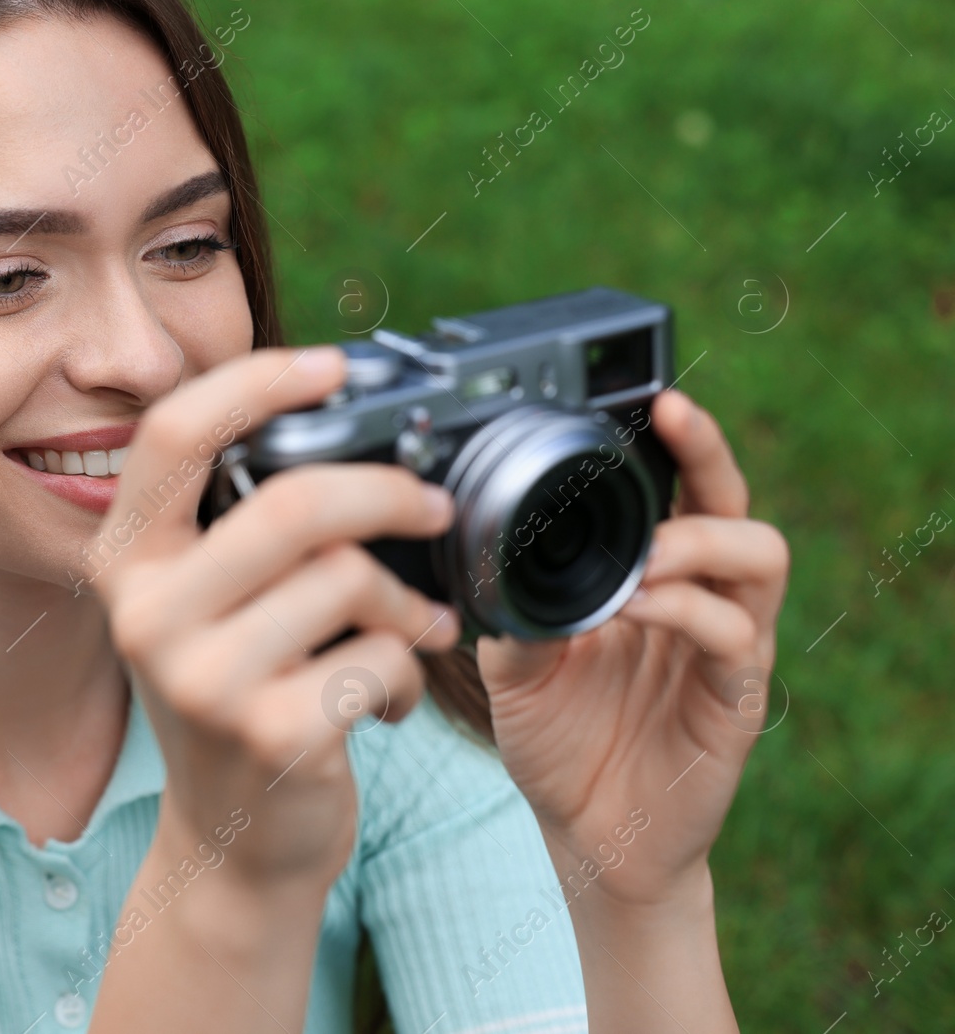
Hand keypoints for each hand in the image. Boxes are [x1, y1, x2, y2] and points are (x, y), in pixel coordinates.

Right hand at [84, 346, 459, 890]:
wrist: (232, 842)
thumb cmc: (235, 697)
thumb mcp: (205, 606)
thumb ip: (240, 525)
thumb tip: (346, 428)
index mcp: (125, 559)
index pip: (175, 433)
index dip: (258, 381)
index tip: (334, 368)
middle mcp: (144, 612)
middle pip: (294, 501)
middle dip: (388, 494)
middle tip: (432, 508)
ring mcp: (199, 678)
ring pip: (350, 578)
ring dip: (408, 608)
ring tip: (410, 636)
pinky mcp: (264, 733)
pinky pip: (380, 660)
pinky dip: (408, 677)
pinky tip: (387, 704)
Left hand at [476, 388, 789, 907]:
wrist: (587, 836)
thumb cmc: (558, 740)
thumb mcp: (514, 665)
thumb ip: (510, 607)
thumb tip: (476, 553)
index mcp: (654, 579)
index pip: (678, 490)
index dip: (675, 442)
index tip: (646, 397)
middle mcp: (700, 599)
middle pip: (733, 501)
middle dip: (707, 451)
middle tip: (668, 417)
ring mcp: (727, 647)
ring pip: (757, 556)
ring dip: (695, 540)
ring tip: (642, 555)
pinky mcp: (736, 698)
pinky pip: (734, 635)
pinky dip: (687, 610)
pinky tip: (637, 609)